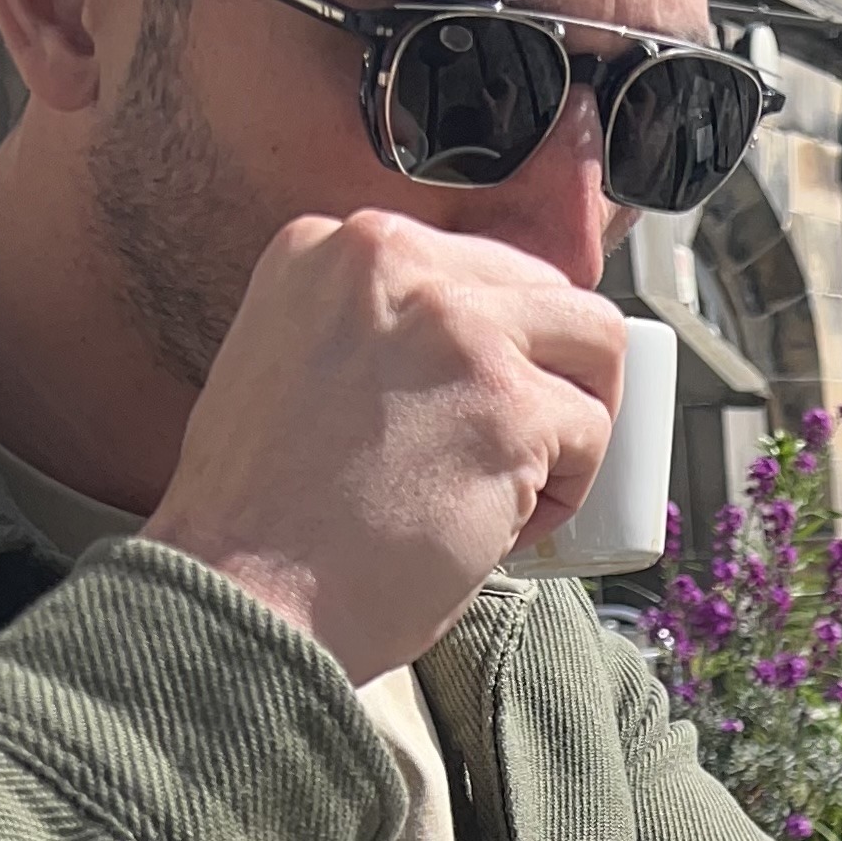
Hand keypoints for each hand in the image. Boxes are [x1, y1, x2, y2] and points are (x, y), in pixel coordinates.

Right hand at [141, 210, 627, 677]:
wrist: (246, 593)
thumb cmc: (267, 512)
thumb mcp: (291, 362)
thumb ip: (379, 328)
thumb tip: (480, 337)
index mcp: (330, 247)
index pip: (478, 266)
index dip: (497, 343)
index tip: (465, 403)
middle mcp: (391, 262)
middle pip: (550, 291)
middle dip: (551, 373)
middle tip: (506, 447)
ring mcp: (456, 327)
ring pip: (595, 342)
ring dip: (572, 420)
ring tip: (509, 482)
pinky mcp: (509, 402)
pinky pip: (594, 431)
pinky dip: (565, 492)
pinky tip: (497, 526)